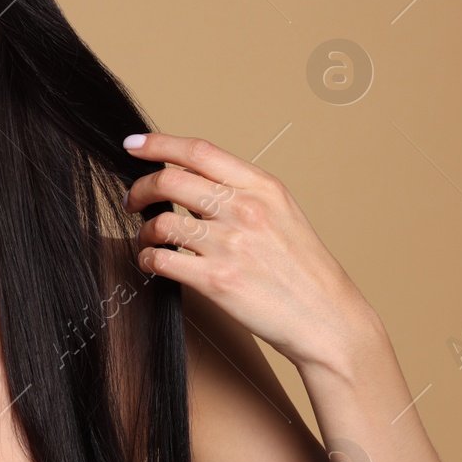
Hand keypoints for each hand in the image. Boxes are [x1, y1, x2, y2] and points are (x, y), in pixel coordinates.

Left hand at [120, 132, 381, 372]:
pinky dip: (148, 259)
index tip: (133, 144)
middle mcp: (246, 209)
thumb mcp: (282, 213)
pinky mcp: (217, 281)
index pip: (198, 151)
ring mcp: (231, 245)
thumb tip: (190, 179)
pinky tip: (154, 262)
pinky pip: (161, 260)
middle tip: (133, 202)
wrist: (327, 317)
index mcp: (263, 187)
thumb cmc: (303, 269)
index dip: (158, 143)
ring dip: (144, 231)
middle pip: (169, 180)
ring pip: (160, 222)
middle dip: (140, 189)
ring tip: (148, 240)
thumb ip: (241, 193)